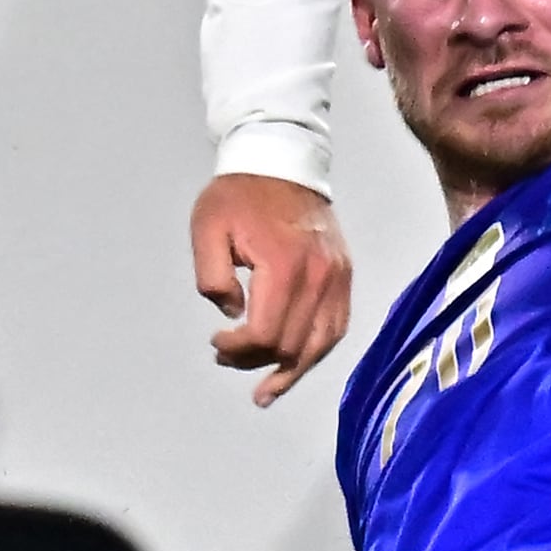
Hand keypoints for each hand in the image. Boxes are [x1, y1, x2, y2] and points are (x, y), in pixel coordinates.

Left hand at [192, 174, 349, 405]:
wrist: (282, 159)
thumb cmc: (238, 194)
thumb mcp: (206, 229)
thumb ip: (212, 279)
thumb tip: (233, 315)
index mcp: (285, 265)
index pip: (267, 334)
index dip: (239, 350)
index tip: (216, 341)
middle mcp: (320, 276)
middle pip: (292, 345)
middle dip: (256, 361)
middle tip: (226, 357)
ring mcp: (338, 276)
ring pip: (321, 344)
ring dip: (292, 371)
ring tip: (267, 390)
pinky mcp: (345, 275)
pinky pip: (337, 326)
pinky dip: (316, 351)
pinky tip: (296, 364)